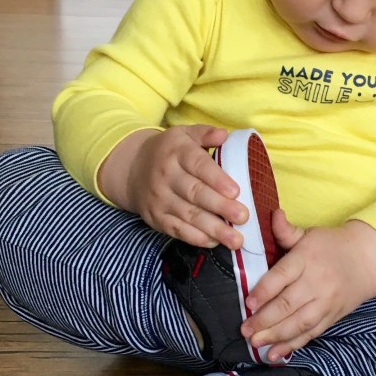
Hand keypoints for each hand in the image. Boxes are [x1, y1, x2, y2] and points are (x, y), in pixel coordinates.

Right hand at [98, 124, 247, 248]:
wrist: (132, 169)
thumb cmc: (169, 151)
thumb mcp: (184, 134)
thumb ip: (204, 133)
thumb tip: (223, 134)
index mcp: (177, 152)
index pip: (198, 165)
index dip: (217, 179)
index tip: (236, 191)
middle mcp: (166, 177)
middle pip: (195, 193)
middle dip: (220, 207)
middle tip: (243, 216)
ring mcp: (160, 200)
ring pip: (188, 216)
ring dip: (213, 228)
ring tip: (236, 239)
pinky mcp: (156, 219)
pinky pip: (177, 231)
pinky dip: (196, 238)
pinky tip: (215, 242)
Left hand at [241, 212, 375, 361]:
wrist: (367, 260)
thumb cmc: (331, 246)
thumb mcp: (309, 234)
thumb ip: (286, 230)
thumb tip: (272, 214)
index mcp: (307, 259)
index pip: (282, 277)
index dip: (264, 291)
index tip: (248, 303)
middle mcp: (316, 282)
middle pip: (288, 304)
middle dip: (264, 319)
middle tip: (245, 329)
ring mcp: (325, 302)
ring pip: (299, 323)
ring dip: (275, 336)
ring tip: (255, 343)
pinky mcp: (331, 317)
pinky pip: (310, 334)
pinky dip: (292, 346)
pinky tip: (275, 354)